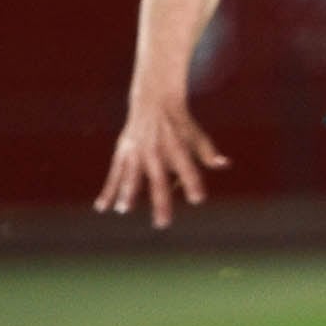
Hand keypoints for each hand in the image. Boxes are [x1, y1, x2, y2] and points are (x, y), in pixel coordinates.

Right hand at [94, 93, 228, 228]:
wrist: (154, 101)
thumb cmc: (180, 123)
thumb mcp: (197, 135)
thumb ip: (207, 152)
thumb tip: (224, 164)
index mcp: (177, 147)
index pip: (187, 168)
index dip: (192, 183)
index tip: (198, 200)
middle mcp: (156, 151)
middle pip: (158, 180)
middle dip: (161, 201)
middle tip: (162, 223)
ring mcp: (137, 151)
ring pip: (131, 175)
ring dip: (127, 193)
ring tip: (124, 210)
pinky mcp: (123, 152)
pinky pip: (114, 174)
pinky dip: (108, 190)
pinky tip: (102, 207)